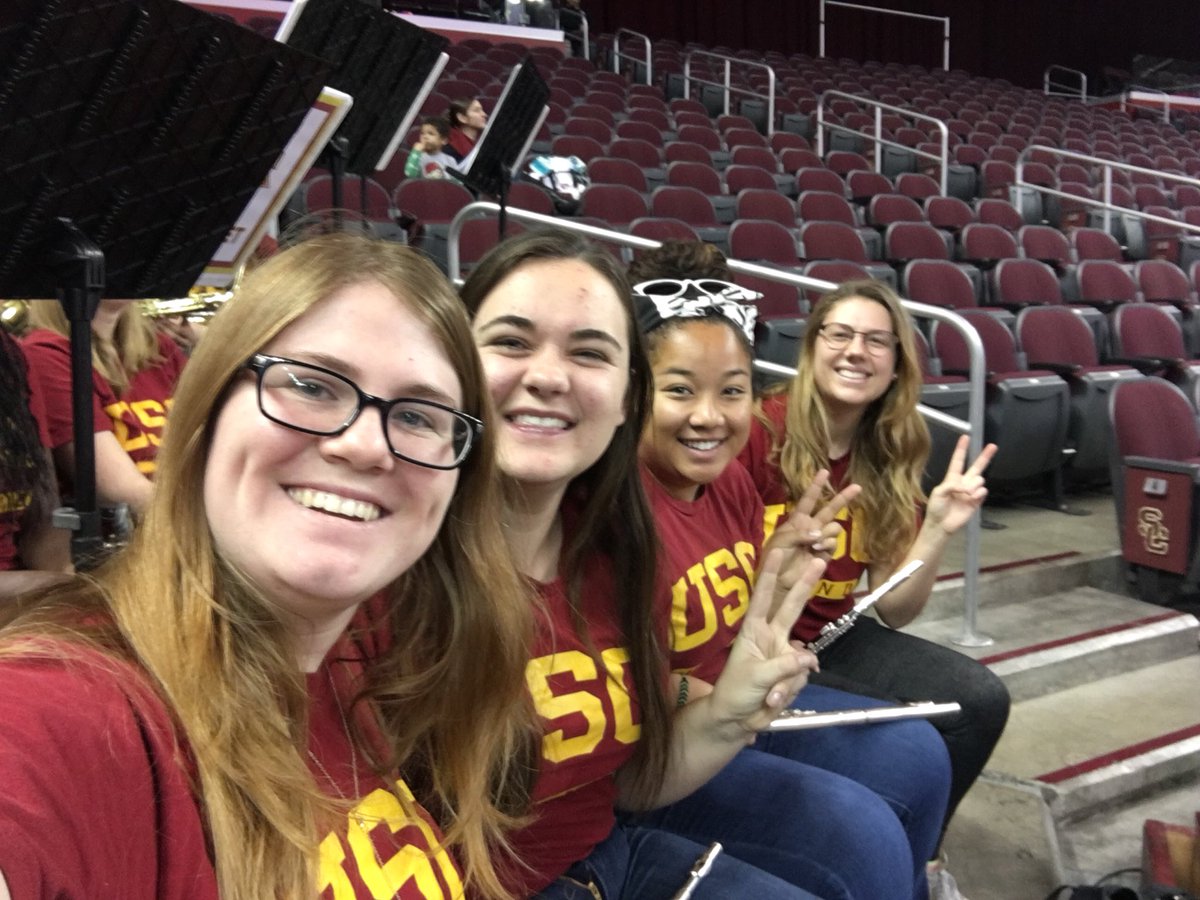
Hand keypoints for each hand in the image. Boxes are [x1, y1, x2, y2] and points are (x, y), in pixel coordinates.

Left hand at [708, 551, 824, 737]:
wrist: (737, 719)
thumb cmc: (735, 691)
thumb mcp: (756, 677)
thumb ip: (783, 666)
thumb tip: (808, 658)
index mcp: (753, 630)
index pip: (762, 597)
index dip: (770, 575)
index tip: (777, 551)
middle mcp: (771, 636)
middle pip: (791, 607)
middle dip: (805, 585)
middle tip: (818, 561)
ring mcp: (784, 654)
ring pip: (801, 658)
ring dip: (788, 681)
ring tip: (768, 696)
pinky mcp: (793, 672)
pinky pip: (802, 677)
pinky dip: (791, 691)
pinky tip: (774, 701)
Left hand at [762, 468, 859, 608]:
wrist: (778, 582)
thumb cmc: (774, 559)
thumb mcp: (780, 541)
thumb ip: (798, 533)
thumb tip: (818, 533)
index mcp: (797, 521)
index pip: (808, 500)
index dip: (816, 486)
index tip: (825, 471)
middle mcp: (811, 528)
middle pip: (830, 510)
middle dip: (843, 498)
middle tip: (857, 487)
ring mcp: (820, 541)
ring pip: (834, 527)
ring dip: (826, 532)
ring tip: (814, 542)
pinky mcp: (826, 555)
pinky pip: (833, 543)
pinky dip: (827, 544)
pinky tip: (817, 549)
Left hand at [927, 436, 996, 534]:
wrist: (941, 525)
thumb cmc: (936, 508)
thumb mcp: (938, 492)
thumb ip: (951, 485)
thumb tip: (967, 486)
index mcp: (952, 478)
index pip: (958, 460)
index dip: (962, 449)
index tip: (965, 437)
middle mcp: (963, 483)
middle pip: (976, 466)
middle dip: (985, 456)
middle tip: (993, 446)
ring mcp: (971, 492)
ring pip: (979, 480)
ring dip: (973, 485)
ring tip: (966, 494)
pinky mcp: (977, 501)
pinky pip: (983, 491)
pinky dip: (978, 493)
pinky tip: (971, 498)